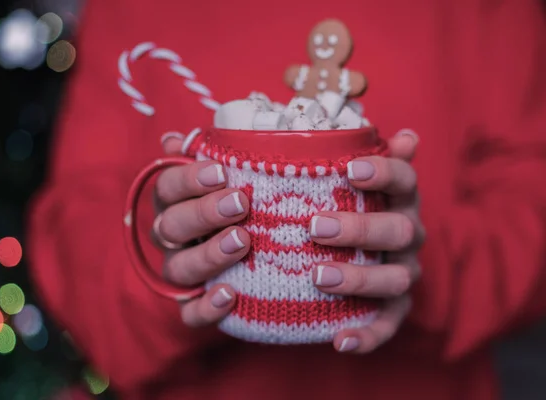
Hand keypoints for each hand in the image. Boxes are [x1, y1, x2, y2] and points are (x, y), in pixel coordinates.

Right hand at [154, 133, 249, 326]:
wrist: (263, 247)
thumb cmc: (240, 196)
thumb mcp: (228, 172)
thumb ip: (204, 154)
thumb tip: (171, 140)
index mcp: (174, 201)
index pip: (167, 186)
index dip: (189, 179)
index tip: (222, 172)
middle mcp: (171, 236)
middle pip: (171, 226)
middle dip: (204, 213)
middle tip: (240, 203)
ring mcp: (181, 270)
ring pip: (179, 268)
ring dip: (208, 255)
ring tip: (242, 241)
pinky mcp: (194, 303)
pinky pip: (190, 313)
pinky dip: (205, 307)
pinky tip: (230, 295)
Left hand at [309, 129, 424, 353]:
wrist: (371, 249)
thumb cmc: (352, 204)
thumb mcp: (360, 180)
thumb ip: (373, 158)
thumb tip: (408, 136)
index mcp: (400, 199)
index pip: (404, 180)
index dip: (383, 173)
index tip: (349, 170)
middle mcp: (408, 234)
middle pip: (398, 230)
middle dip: (359, 229)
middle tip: (315, 227)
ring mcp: (404, 271)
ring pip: (394, 278)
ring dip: (358, 279)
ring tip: (319, 277)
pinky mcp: (395, 306)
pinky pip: (388, 324)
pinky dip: (368, 334)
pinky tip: (340, 341)